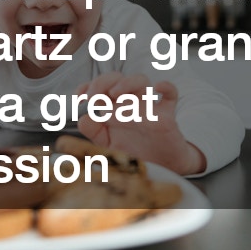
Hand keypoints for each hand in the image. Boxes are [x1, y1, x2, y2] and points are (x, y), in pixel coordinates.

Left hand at [75, 72, 205, 174]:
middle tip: (92, 96)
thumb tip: (83, 118)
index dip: (87, 87)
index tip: (79, 96)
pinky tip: (158, 88)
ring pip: (141, 81)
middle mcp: (129, 104)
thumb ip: (95, 133)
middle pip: (117, 79)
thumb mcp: (109, 146)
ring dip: (126, 83)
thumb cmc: (134, 154)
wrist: (160, 170)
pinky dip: (167, 87)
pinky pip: (171, 94)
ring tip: (114, 93)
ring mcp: (148, 107)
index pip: (99, 88)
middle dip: (102, 82)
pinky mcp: (166, 115)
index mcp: (113, 108)